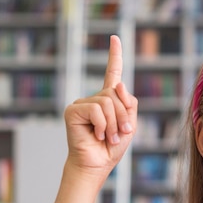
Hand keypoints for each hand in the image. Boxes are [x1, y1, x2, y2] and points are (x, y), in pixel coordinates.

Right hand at [63, 35, 137, 176]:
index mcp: (108, 100)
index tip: (115, 38)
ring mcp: (82, 103)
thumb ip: (128, 103)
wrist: (97, 164)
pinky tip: (96, 135)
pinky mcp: (72, 111)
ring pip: (107, 102)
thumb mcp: (130, 124)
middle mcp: (94, 98)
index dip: (115, 56)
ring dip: (114, 123)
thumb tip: (118, 84)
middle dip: (123, 116)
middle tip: (120, 133)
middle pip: (115, 93)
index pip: (113, 73)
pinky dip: (102, 124)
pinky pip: (96, 109)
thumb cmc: (112, 147)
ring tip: (108, 136)